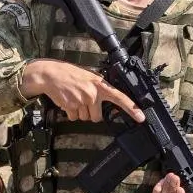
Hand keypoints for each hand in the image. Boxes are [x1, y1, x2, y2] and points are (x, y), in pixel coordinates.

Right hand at [22, 60, 143, 122]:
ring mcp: (82, 100)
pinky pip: (74, 118)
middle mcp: (93, 93)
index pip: (120, 97)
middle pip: (97, 117)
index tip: (141, 117)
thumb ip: (99, 89)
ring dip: (79, 112)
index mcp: (100, 85)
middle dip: (90, 113)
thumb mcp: (89, 77)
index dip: (131, 108)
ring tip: (73, 97)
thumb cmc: (71, 75)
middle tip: (83, 100)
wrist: (51, 74)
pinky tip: (67, 101)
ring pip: (84, 118)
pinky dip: (70, 113)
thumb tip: (106, 102)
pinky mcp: (71, 106)